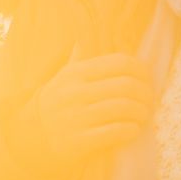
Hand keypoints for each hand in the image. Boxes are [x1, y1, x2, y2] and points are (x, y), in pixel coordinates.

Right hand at [3, 52, 155, 173]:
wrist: (30, 138)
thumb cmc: (56, 104)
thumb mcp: (63, 78)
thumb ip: (78, 59)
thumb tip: (82, 38)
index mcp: (77, 73)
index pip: (120, 63)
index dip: (142, 71)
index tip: (148, 80)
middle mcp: (76, 92)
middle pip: (127, 86)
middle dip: (146, 94)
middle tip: (150, 101)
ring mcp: (77, 117)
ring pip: (124, 108)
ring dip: (141, 113)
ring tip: (144, 115)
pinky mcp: (80, 141)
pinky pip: (115, 132)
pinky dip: (131, 130)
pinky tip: (134, 130)